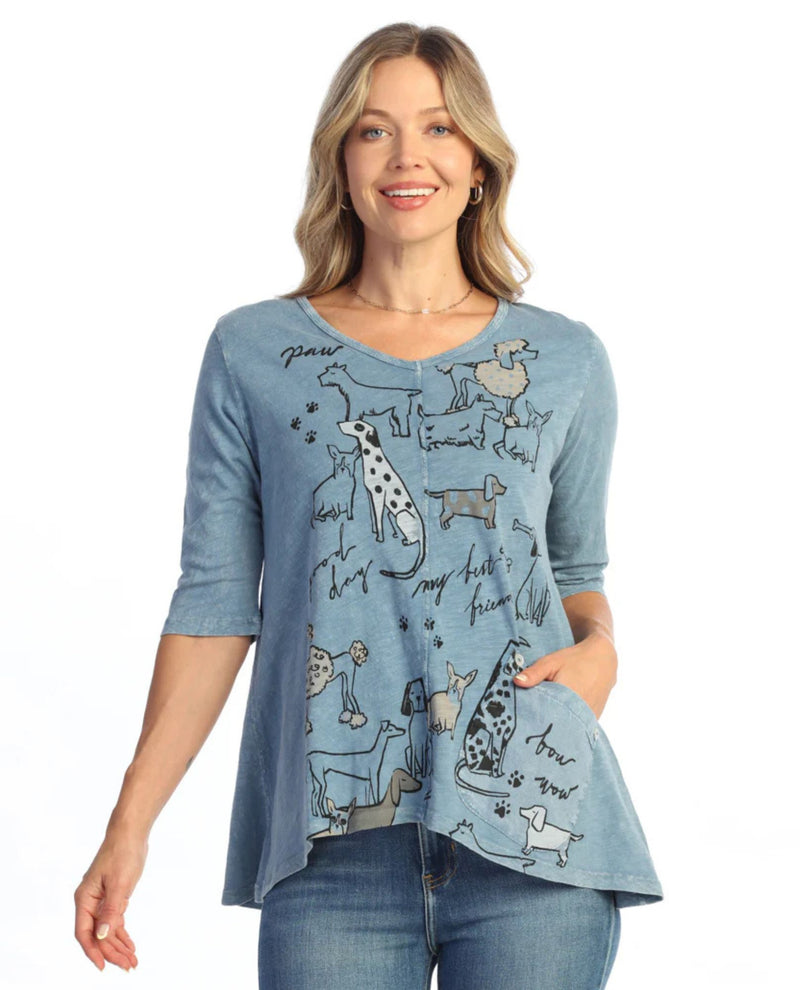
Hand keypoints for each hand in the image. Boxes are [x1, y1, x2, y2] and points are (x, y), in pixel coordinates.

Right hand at [74, 831, 147, 971]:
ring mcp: (100, 901)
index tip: (103, 967)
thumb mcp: (119, 883)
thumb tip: (102, 935)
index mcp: (84, 899)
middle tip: (128, 966)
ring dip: (118, 946)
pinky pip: (114, 921)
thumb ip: (110, 910)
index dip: (92, 951)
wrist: (130, 834)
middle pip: (97, 935)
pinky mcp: (112, 898)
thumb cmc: (122, 854)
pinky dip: (121, 934)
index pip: (84, 932)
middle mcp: (89, 902)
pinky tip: (130, 946)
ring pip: (106, 930)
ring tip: (132, 961)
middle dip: (111, 952)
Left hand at [512, 632, 617, 719]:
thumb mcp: (551, 662)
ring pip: (567, 728)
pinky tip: (557, 722)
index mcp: (568, 696)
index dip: (533, 721)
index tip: (521, 724)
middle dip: (542, 726)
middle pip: (556, 725)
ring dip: (555, 727)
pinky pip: (577, 727)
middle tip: (527, 729)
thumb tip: (516, 682)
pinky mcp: (593, 720)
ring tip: (541, 725)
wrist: (603, 660)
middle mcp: (581, 711)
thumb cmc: (574, 659)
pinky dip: (567, 725)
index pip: (546, 716)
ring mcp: (589, 717)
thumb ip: (534, 673)